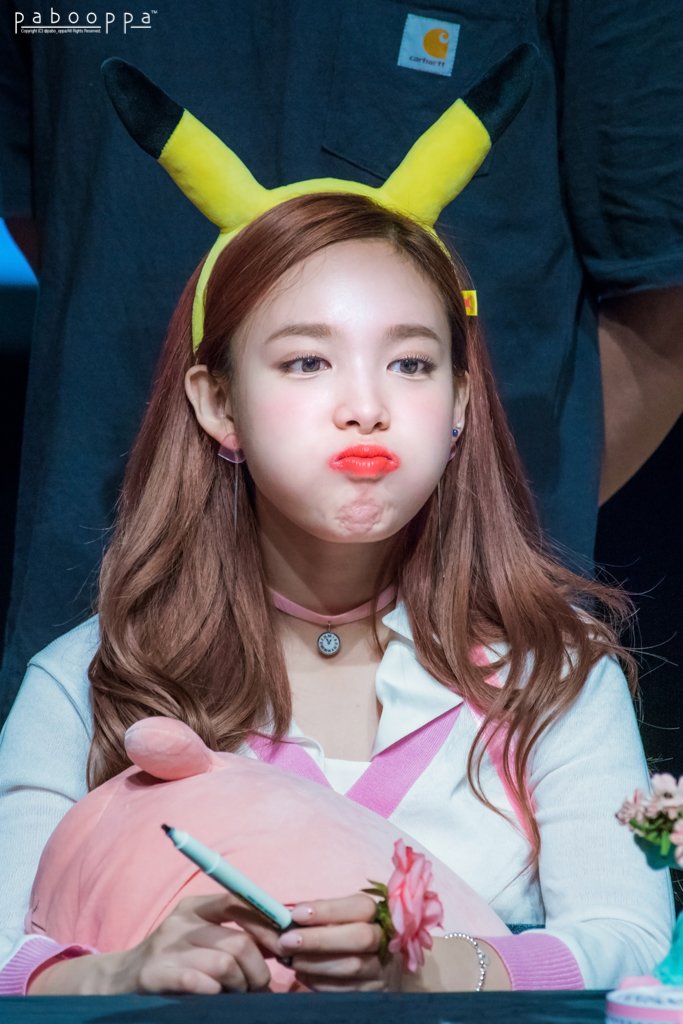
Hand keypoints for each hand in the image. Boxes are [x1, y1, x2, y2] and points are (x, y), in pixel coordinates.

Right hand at [29, 893, 282, 994]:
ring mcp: (166, 947)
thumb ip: (234, 934)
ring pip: (225, 963)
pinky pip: (199, 982)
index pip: (240, 903)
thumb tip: (281, 940)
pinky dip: (215, 993)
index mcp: (195, 907)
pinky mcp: (154, 975)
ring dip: (240, 986)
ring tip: (238, 995)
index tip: (285, 947)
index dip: (268, 925)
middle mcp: (181, 921)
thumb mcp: (200, 938)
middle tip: (258, 986)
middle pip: (239, 940)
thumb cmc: (173, 962)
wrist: (118, 982)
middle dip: (258, 969)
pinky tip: (215, 998)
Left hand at [276, 893, 402, 991]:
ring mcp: (381, 970)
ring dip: (314, 962)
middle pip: (360, 937)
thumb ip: (323, 916)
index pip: (360, 907)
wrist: (381, 970)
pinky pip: (345, 989)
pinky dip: (319, 981)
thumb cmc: (353, 936)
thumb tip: (287, 915)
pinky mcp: (373, 993)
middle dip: (319, 938)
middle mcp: (386, 942)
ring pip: (352, 966)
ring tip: (289, 958)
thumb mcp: (345, 920)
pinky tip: (302, 973)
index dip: (328, 909)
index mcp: (380, 915)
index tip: (296, 914)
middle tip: (286, 940)